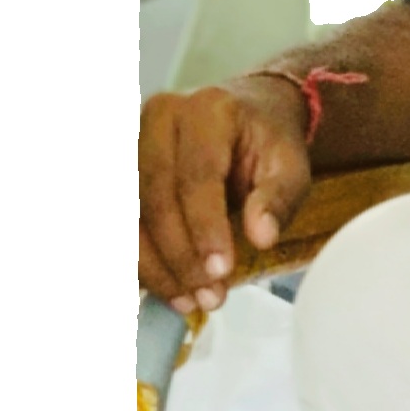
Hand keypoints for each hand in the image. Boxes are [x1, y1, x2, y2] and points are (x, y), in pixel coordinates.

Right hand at [138, 74, 311, 314]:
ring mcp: (133, 139)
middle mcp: (161, 117)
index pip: (197, 175)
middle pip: (155, 196)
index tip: (221, 272)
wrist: (245, 116)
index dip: (204, 228)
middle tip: (209, 296)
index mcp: (208, 109)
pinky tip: (163, 287)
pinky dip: (137, 259)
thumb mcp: (291, 166)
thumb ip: (278, 199)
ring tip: (189, 300)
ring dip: (155, 266)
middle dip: (180, 256)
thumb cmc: (267, 143)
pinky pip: (118, 220)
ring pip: (129, 213)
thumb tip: (262, 237)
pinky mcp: (119, 165)